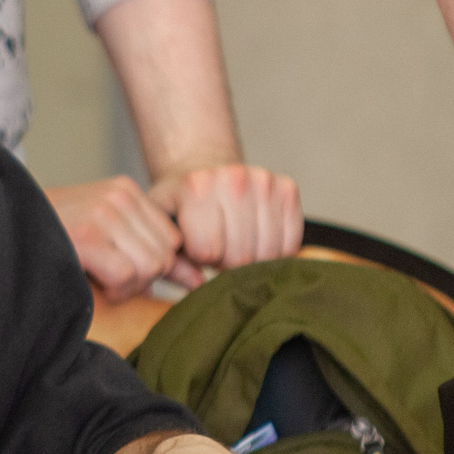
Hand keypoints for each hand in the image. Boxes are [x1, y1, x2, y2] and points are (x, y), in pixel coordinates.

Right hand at [48, 176, 197, 300]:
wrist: (3, 226)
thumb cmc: (58, 239)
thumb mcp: (111, 237)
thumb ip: (155, 253)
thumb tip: (199, 281)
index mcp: (126, 190)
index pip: (172, 240)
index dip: (151, 264)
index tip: (120, 268)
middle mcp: (119, 195)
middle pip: (165, 255)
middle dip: (141, 276)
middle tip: (105, 273)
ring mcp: (102, 213)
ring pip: (150, 267)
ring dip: (125, 285)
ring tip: (96, 274)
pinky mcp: (86, 235)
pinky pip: (126, 276)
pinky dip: (110, 289)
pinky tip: (89, 278)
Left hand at [149, 163, 302, 273]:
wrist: (203, 168)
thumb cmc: (181, 203)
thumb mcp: (162, 228)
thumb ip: (172, 262)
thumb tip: (197, 285)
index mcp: (196, 187)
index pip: (208, 252)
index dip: (201, 258)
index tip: (196, 246)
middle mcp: (233, 179)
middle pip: (240, 256)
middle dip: (226, 261)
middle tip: (218, 246)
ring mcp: (264, 182)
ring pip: (268, 253)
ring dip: (252, 258)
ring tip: (234, 242)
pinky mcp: (287, 188)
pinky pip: (291, 243)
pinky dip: (275, 251)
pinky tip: (256, 239)